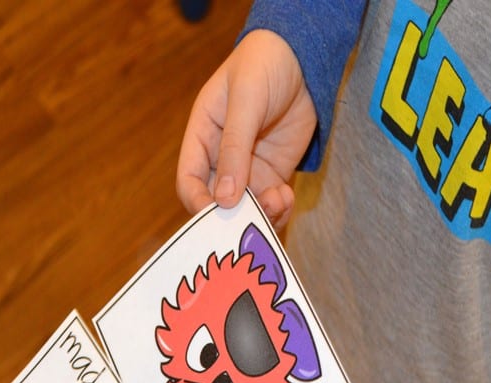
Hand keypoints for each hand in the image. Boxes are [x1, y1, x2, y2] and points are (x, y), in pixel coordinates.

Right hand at [176, 29, 317, 229]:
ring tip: (278, 202)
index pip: (189, 180)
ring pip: (246, 209)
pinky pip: (271, 203)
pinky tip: (287, 197)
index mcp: (202, 138)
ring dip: (260, 215)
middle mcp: (221, 160)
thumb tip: (225, 198)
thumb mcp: (246, 102)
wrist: (302, 56)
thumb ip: (234, 148)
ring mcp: (248, 170)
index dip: (197, 202)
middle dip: (233, 216)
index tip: (215, 215)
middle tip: (251, 218)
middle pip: (217, 202)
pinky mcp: (272, 174)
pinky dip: (279, 210)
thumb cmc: (263, 66)